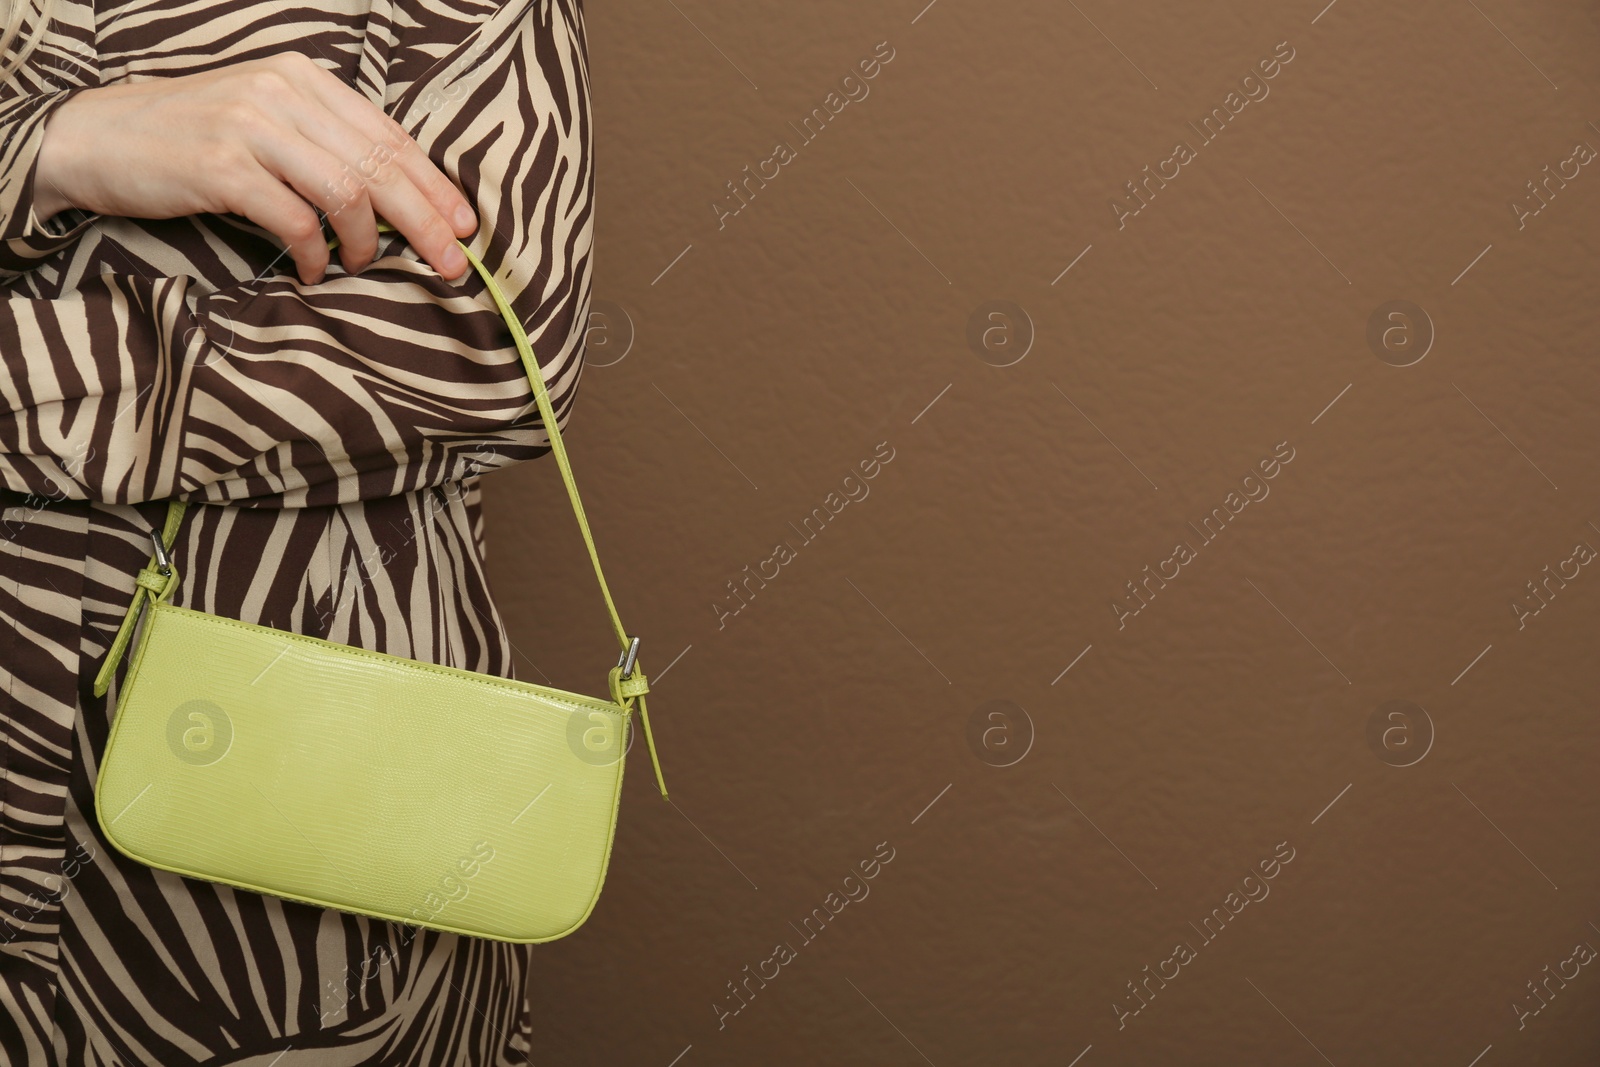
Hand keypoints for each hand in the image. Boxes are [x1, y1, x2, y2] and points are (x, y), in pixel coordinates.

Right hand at [33, 52, 477, 283]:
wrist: (97, 137)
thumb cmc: (192, 139)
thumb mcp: (267, 123)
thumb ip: (325, 145)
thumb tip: (402, 198)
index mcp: (303, 79)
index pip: (390, 137)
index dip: (435, 186)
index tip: (465, 227)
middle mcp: (282, 94)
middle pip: (381, 166)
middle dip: (425, 221)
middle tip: (450, 264)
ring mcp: (251, 127)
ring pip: (348, 192)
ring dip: (367, 241)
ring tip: (361, 264)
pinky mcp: (222, 167)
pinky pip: (296, 220)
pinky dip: (315, 253)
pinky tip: (313, 269)